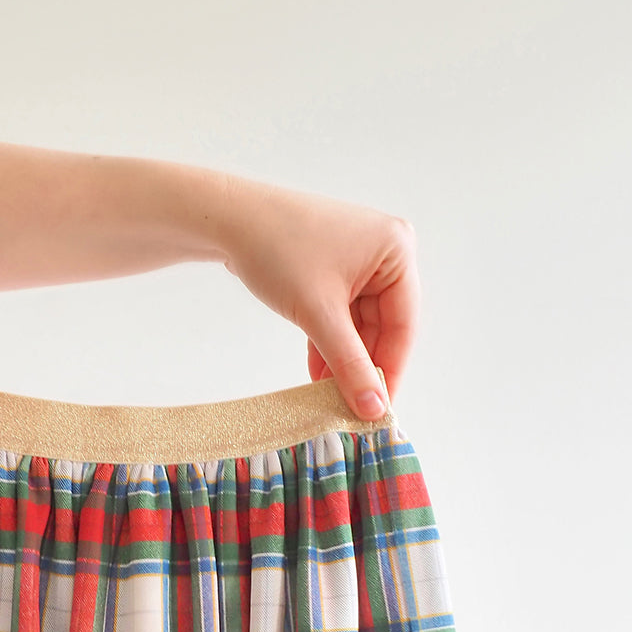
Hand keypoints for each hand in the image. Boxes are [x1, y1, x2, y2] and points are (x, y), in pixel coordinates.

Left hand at [213, 179, 419, 416]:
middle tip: (351, 410)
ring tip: (330, 399)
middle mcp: (385, 253)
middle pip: (383, 327)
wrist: (228, 220)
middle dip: (362, 367)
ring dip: (343, 360)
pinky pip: (340, 316)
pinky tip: (318, 376)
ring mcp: (359, 261)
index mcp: (396, 251)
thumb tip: (373, 408)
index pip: (404, 325)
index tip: (378, 411)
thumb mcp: (318, 313)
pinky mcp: (334, 270)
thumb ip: (349, 364)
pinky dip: (329, 344)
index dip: (391, 371)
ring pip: (359, 325)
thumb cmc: (277, 250)